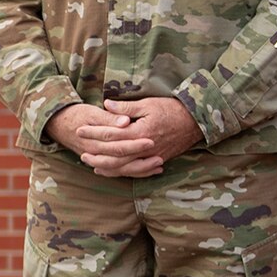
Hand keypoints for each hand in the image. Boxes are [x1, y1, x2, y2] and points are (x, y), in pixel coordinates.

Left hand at [52, 98, 199, 176]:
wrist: (196, 121)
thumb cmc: (171, 109)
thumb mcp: (148, 104)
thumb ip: (125, 108)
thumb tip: (106, 105)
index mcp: (140, 132)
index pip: (111, 134)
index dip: (94, 132)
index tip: (80, 129)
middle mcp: (144, 148)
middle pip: (114, 156)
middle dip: (96, 154)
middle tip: (81, 152)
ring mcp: (151, 157)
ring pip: (124, 168)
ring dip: (106, 167)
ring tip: (91, 163)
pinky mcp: (156, 160)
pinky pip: (135, 171)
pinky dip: (121, 172)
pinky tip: (110, 171)